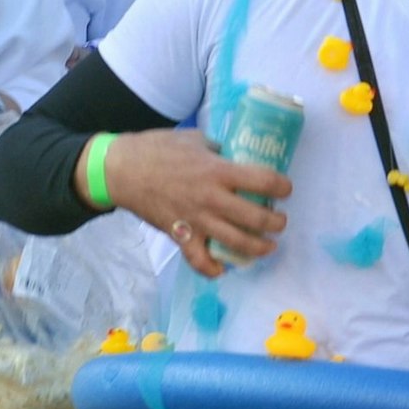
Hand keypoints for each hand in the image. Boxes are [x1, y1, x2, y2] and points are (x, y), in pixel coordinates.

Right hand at [89, 129, 290, 279]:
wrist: (122, 170)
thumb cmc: (158, 149)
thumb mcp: (196, 140)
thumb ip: (219, 151)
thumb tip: (236, 157)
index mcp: (218, 171)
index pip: (263, 181)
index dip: (282, 186)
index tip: (286, 189)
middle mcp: (212, 198)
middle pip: (256, 218)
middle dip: (276, 223)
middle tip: (280, 221)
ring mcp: (196, 220)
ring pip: (236, 243)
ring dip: (258, 248)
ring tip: (268, 246)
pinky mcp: (180, 235)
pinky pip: (199, 261)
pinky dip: (213, 269)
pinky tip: (224, 268)